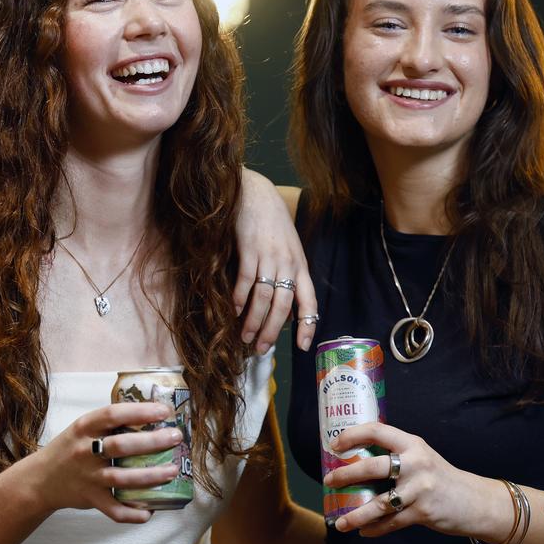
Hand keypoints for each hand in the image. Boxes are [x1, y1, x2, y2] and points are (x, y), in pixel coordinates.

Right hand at [24, 402, 183, 523]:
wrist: (41, 479)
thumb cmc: (70, 449)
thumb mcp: (83, 428)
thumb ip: (109, 423)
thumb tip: (151, 414)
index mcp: (84, 427)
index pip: (113, 414)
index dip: (140, 411)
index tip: (163, 411)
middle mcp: (84, 451)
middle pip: (122, 446)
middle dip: (152, 442)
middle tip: (175, 438)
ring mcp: (88, 477)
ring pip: (122, 479)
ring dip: (151, 476)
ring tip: (172, 471)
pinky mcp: (90, 499)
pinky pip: (114, 509)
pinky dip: (133, 513)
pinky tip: (149, 510)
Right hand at [233, 169, 317, 352]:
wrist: (255, 194)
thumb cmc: (272, 223)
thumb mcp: (288, 248)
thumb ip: (288, 272)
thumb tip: (282, 304)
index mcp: (301, 266)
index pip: (309, 301)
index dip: (308, 325)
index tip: (304, 346)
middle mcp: (288, 264)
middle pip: (283, 305)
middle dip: (271, 331)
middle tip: (261, 349)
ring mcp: (268, 257)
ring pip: (263, 298)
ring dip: (253, 320)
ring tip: (245, 337)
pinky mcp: (249, 250)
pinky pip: (245, 281)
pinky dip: (239, 298)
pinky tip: (234, 310)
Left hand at [324, 423, 485, 536]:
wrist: (474, 501)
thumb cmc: (440, 478)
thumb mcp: (421, 457)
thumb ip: (397, 456)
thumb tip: (357, 460)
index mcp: (412, 444)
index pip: (378, 431)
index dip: (353, 435)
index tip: (335, 445)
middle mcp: (416, 463)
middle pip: (373, 467)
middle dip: (346, 474)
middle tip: (329, 480)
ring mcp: (420, 489)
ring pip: (380, 503)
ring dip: (356, 514)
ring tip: (340, 521)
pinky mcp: (423, 512)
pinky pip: (392, 522)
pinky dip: (375, 529)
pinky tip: (363, 531)